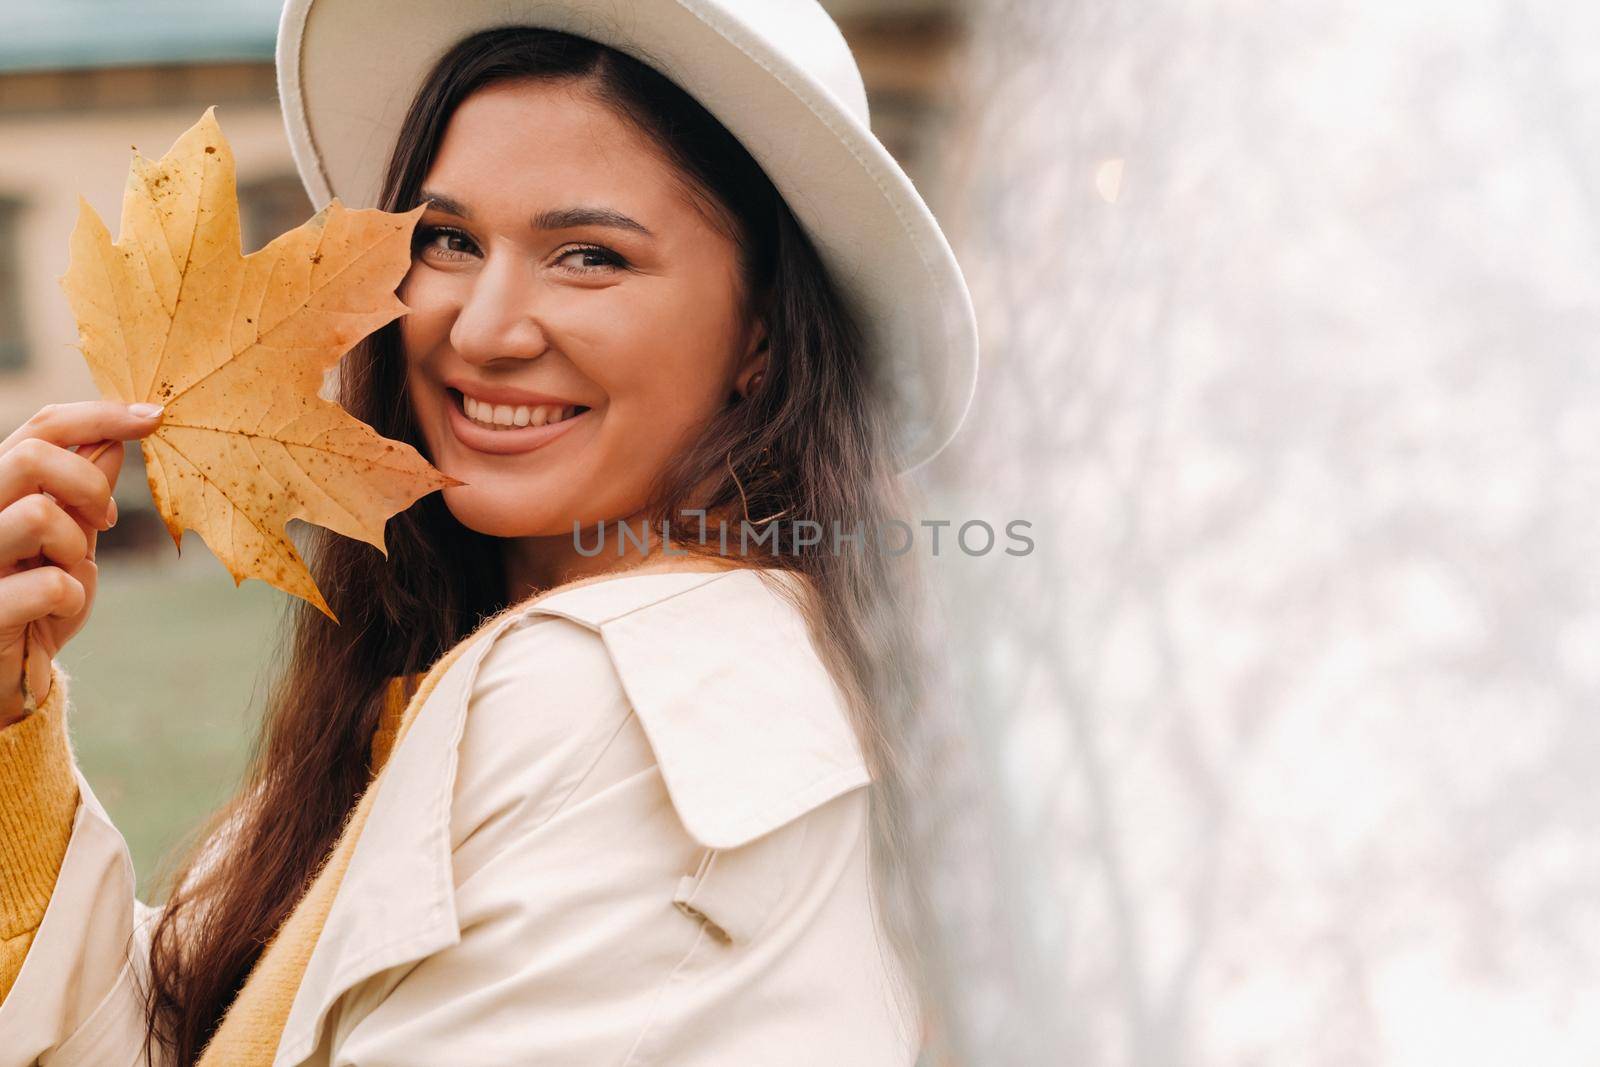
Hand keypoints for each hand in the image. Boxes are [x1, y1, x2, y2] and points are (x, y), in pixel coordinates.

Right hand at [0, 401, 164, 726]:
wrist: (5, 678)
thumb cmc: (37, 606)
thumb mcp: (70, 543)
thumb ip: (83, 496)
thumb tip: (112, 440)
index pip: (40, 428)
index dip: (100, 416)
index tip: (154, 417)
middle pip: (30, 456)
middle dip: (88, 485)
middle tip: (103, 520)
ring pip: (38, 513)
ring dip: (76, 546)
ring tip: (69, 572)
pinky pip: (49, 584)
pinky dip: (71, 596)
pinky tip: (57, 611)